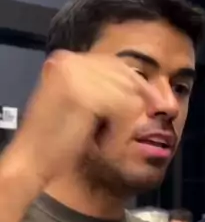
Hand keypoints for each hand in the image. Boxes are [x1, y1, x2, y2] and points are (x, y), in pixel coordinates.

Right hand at [9, 50, 159, 184]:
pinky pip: (124, 110)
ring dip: (123, 124)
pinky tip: (103, 144)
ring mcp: (75, 74)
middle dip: (136, 103)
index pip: (115, 64)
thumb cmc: (58, 139)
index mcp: (67, 59)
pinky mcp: (83, 94)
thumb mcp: (84, 104)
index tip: (156, 107)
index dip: (139, 86)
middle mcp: (70, 60)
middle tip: (129, 131)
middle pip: (126, 75)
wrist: (32, 162)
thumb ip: (106, 89)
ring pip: (129, 93)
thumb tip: (148, 89)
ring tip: (105, 141)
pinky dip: (119, 132)